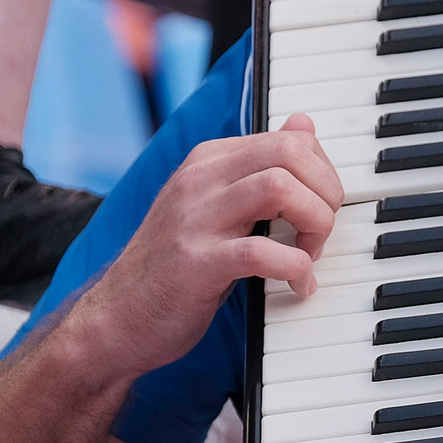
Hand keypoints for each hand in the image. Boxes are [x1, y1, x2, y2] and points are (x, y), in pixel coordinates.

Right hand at [65, 117, 342, 379]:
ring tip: (310, 252)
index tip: (321, 208)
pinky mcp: (197, 263)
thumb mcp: (218, 204)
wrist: (116, 317)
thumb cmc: (175, 264)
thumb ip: (260, 168)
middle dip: (325, 193)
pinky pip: (263, 252)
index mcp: (208, 161)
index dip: (323, 174)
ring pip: (279, 188)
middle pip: (289, 154)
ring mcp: (195, 220)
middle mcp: (200, 180)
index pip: (290, 140)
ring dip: (315, 223)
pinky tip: (298, 284)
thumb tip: (303, 125)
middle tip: (321, 230)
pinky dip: (296, 269)